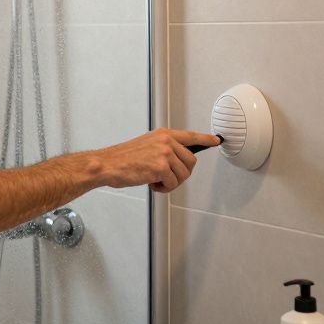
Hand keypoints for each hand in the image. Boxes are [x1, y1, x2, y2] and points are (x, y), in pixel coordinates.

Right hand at [99, 128, 220, 193]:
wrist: (107, 165)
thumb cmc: (122, 159)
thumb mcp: (146, 145)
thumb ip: (164, 149)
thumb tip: (178, 161)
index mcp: (163, 134)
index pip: (190, 136)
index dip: (205, 139)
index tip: (215, 140)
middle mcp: (166, 141)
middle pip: (191, 161)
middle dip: (181, 174)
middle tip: (166, 178)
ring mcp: (164, 153)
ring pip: (184, 174)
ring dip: (172, 182)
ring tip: (156, 181)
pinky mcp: (161, 166)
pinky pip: (173, 183)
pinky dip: (164, 188)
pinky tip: (152, 184)